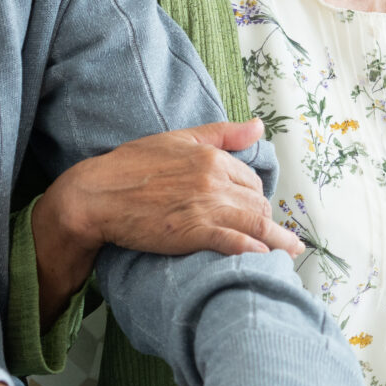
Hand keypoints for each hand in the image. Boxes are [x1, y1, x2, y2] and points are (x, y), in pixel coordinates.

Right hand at [34, 121, 304, 316]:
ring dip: (276, 241)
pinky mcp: (193, 232)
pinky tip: (264, 259)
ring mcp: (205, 207)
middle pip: (258, 204)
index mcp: (213, 157)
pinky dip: (253, 251)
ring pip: (255, 224)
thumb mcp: (179, 139)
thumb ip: (223, 133)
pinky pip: (235, 243)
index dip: (256, 198)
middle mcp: (214, 180)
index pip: (251, 181)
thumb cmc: (131, 165)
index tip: (257, 211)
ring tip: (289, 253)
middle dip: (266, 220)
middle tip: (273, 236)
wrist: (96, 196)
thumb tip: (259, 126)